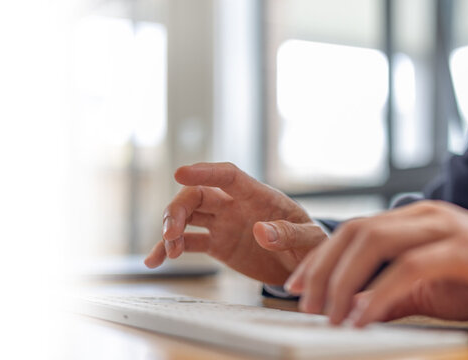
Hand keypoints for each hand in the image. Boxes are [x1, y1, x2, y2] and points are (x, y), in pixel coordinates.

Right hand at [144, 162, 326, 284]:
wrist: (306, 266)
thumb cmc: (312, 245)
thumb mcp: (310, 240)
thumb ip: (289, 233)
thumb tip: (261, 231)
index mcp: (259, 196)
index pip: (228, 176)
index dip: (204, 172)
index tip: (180, 173)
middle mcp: (235, 205)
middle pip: (198, 195)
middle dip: (178, 209)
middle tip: (171, 234)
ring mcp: (224, 223)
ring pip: (188, 215)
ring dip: (171, 228)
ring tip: (168, 252)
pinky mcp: (217, 244)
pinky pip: (188, 242)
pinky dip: (169, 250)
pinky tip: (155, 261)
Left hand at [285, 200, 467, 325]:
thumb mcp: (429, 288)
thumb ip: (391, 294)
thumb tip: (352, 312)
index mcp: (412, 219)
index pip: (353, 230)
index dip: (319, 256)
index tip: (294, 284)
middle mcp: (423, 215)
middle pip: (356, 231)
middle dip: (322, 267)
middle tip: (302, 301)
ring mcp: (444, 227)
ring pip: (375, 242)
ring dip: (343, 280)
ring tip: (327, 313)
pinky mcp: (464, 249)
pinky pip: (410, 267)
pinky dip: (379, 293)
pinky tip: (362, 316)